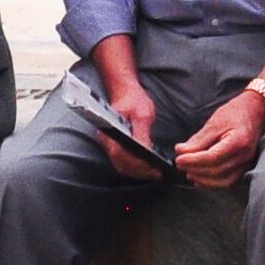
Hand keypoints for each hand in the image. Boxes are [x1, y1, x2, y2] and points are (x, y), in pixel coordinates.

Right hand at [94, 57, 165, 178]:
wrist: (125, 90)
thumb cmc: (133, 100)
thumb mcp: (142, 114)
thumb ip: (142, 133)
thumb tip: (146, 151)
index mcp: (111, 132)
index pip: (121, 155)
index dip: (137, 165)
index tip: (153, 168)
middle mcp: (107, 140)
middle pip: (121, 163)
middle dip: (139, 172)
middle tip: (157, 174)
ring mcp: (110, 143)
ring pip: (121, 165)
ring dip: (137, 172)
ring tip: (154, 173)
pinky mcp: (115, 145)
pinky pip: (122, 161)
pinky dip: (134, 167)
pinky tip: (147, 167)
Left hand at [173, 82, 264, 189]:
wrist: (255, 111)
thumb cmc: (235, 113)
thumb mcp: (214, 122)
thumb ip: (198, 139)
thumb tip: (181, 151)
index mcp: (238, 142)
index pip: (213, 157)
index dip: (193, 160)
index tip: (179, 159)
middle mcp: (245, 156)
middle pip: (218, 171)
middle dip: (196, 170)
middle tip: (180, 164)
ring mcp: (248, 163)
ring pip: (224, 181)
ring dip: (204, 180)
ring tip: (189, 172)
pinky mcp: (245, 168)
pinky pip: (229, 181)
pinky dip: (213, 183)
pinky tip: (200, 179)